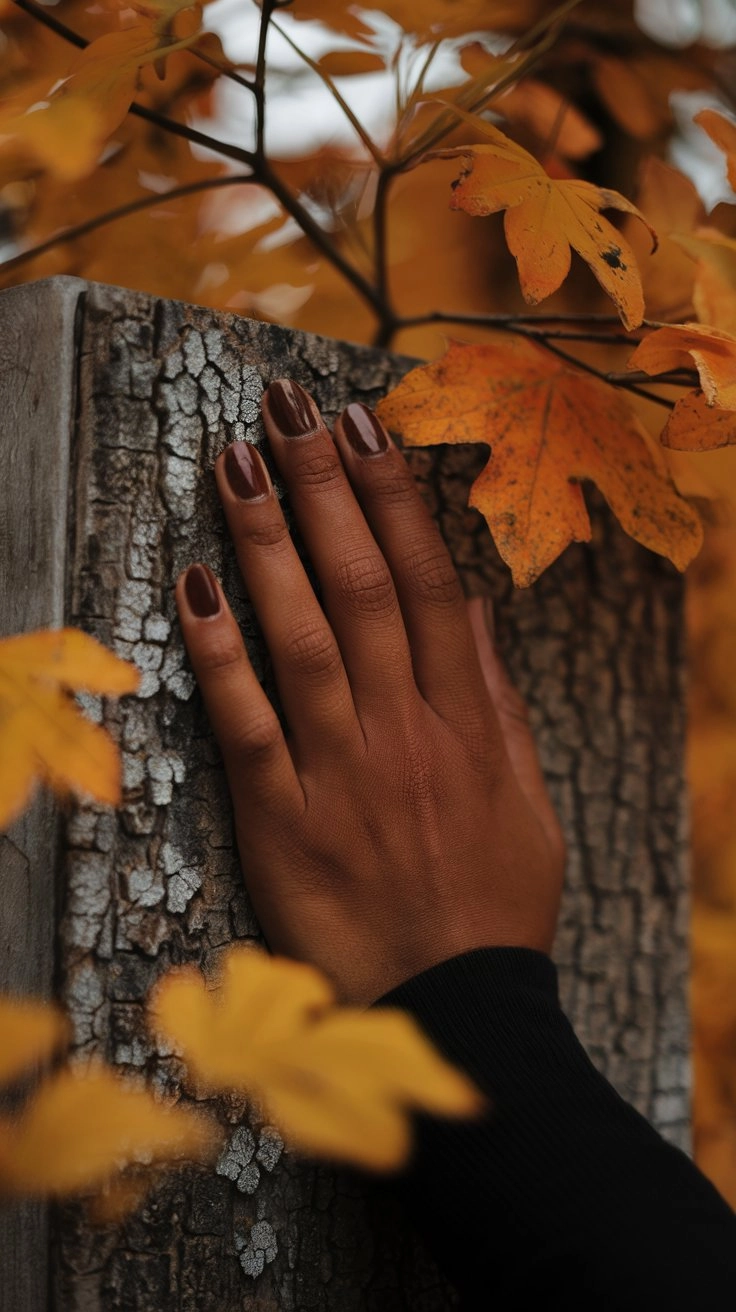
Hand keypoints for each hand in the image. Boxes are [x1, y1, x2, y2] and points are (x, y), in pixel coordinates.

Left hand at [175, 380, 564, 1004]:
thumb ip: (496, 697)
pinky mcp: (284, 821)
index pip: (431, 583)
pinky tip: (194, 587)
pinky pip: (247, 726)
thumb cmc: (495, 899)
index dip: (395, 500)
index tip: (364, 430)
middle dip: (324, 491)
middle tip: (285, 410)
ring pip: (304, 637)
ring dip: (269, 546)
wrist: (456, 1002)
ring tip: (236, 464)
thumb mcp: (525, 795)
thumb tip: (475, 608)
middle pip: (364, 588)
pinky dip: (221, 656)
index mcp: (467, 719)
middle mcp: (405, 730)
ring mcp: (343, 772)